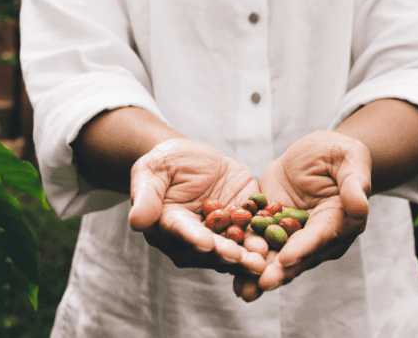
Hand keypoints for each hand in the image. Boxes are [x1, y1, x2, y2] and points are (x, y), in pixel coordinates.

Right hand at [128, 138, 266, 275]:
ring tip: (265, 258)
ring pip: (235, 249)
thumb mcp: (153, 170)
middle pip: (211, 249)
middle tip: (245, 259)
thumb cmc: (166, 162)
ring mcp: (219, 235)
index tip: (206, 244)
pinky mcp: (242, 225)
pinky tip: (281, 241)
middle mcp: (194, 239)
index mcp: (169, 227)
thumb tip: (136, 221)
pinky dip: (266, 239)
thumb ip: (147, 195)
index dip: (194, 239)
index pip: (182, 234)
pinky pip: (254, 234)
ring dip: (250, 256)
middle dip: (229, 254)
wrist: (192, 159)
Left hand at [233, 131, 371, 300]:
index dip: (303, 249)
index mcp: (340, 221)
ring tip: (244, 290)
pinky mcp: (274, 229)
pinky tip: (229, 270)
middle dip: (280, 272)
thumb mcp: (350, 158)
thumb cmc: (338, 153)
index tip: (286, 259)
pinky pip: (261, 244)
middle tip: (261, 284)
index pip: (320, 237)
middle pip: (299, 256)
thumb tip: (360, 206)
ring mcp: (296, 236)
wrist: (316, 152)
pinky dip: (247, 258)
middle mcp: (319, 237)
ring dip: (261, 274)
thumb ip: (354, 183)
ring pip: (278, 258)